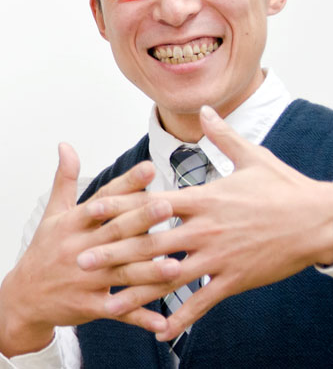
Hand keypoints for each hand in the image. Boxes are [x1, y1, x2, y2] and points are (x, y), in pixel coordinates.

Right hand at [0, 144, 179, 356]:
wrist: (22, 297)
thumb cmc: (45, 249)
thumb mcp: (53, 213)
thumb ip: (64, 179)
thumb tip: (66, 145)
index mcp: (74, 223)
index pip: (103, 199)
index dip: (126, 183)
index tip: (149, 168)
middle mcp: (80, 249)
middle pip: (115, 232)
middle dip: (141, 219)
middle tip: (168, 206)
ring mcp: (86, 279)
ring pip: (122, 273)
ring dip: (149, 270)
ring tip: (177, 264)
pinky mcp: (90, 306)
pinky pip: (119, 311)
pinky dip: (140, 317)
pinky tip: (164, 321)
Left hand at [101, 106, 332, 341]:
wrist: (318, 220)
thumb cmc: (283, 185)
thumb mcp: (252, 155)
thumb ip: (222, 134)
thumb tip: (204, 108)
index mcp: (206, 197)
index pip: (154, 202)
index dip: (121, 206)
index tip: (91, 211)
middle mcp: (206, 228)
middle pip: (151, 243)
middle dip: (114, 253)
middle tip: (80, 262)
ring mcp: (220, 257)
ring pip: (169, 277)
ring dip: (136, 291)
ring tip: (106, 303)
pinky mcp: (235, 280)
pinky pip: (203, 302)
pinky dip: (181, 319)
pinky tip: (160, 332)